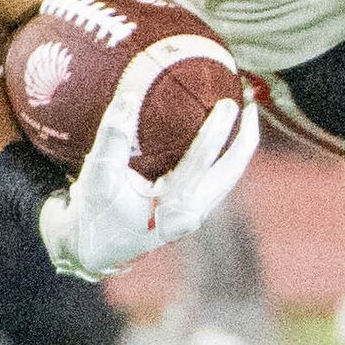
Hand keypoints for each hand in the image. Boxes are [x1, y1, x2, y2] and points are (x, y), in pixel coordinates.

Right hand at [38, 47, 258, 279]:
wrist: (95, 247)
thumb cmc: (95, 211)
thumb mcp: (98, 175)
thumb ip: (113, 137)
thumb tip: (128, 96)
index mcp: (167, 209)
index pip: (199, 162)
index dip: (215, 131)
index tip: (227, 104)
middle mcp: (189, 214)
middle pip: (230, 172)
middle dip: (245, 137)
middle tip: (249, 104)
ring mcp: (195, 214)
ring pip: (231, 177)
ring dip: (243, 146)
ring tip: (250, 114)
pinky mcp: (195, 210)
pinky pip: (222, 180)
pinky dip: (232, 157)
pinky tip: (234, 136)